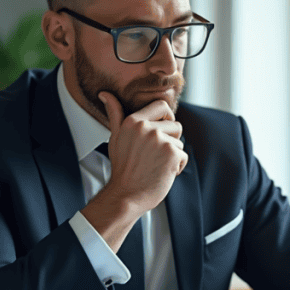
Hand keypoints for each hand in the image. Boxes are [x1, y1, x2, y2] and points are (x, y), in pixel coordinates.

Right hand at [99, 91, 187, 215]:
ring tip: (155, 165)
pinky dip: (177, 167)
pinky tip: (162, 173)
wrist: (126, 195)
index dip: (166, 118)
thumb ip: (115, 114)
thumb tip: (105, 94)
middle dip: (170, 141)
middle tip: (153, 156)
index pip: (162, 106)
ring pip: (180, 142)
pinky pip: (183, 156)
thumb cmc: (122, 168)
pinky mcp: (171, 153)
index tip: (161, 131)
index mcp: (133, 121)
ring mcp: (159, 140)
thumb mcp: (116, 137)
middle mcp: (146, 128)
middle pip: (175, 125)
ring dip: (172, 155)